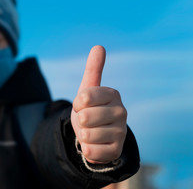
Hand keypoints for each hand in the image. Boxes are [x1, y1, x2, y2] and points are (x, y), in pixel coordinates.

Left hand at [71, 45, 126, 163]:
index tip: (82, 104)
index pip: (83, 97)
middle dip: (80, 121)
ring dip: (83, 135)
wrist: (95, 134)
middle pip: (84, 117)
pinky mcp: (117, 151)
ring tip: (91, 132)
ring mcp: (121, 132)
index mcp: (113, 94)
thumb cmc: (90, 109)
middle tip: (87, 120)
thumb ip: (93, 69)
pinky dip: (87, 149)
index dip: (77, 103)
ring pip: (87, 135)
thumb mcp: (88, 89)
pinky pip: (91, 151)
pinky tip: (95, 144)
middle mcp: (122, 112)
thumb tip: (99, 46)